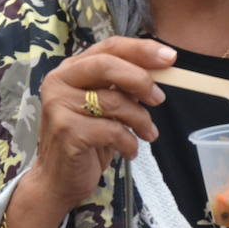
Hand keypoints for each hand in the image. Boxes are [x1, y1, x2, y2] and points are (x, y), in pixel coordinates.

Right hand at [25, 36, 172, 212]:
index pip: (109, 47)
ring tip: (148, 133)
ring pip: (114, 101)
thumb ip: (124, 85)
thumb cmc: (86, 139)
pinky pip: (112, 130)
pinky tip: (129, 151)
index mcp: (71, 69)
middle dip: (140, 79)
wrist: (58, 181)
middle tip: (159, 98)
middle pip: (107, 65)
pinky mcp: (67, 131)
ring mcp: (59, 105)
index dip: (141, 50)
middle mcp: (59, 81)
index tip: (170, 57)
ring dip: (140, 120)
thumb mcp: (106, 107)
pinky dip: (129, 142)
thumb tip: (162, 68)